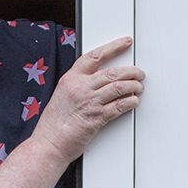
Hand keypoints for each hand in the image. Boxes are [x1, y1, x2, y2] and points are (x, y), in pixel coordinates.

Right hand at [34, 36, 144, 158]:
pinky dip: (130, 102)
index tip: (125, 43)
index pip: (95, 56)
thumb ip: (79, 86)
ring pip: (119, 87)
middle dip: (131, 71)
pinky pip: (119, 106)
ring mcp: (89, 102)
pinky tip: (134, 101)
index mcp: (70, 79)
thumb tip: (99, 81)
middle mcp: (80, 88)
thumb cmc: (54, 124)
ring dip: (134, 86)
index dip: (113, 47)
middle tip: (139, 73)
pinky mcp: (96, 118)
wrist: (48, 144)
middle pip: (112, 72)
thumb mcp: (62, 95)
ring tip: (139, 87)